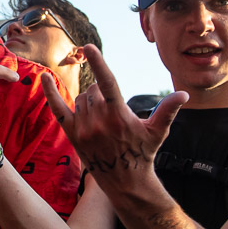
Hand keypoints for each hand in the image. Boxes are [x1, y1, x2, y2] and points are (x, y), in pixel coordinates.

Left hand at [42, 46, 186, 189]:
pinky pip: (58, 109)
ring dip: (89, 102)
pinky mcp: (73, 135)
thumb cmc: (143, 153)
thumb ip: (168, 110)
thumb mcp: (158, 131)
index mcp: (119, 115)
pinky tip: (43, 77)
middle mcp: (99, 121)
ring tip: (102, 119)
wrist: (125, 181)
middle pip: (93, 91)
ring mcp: (84, 128)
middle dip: (101, 94)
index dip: (98, 63)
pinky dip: (49, 93)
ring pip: (81, 99)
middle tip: (112, 112)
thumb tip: (184, 95)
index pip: (107, 83)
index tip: (89, 47)